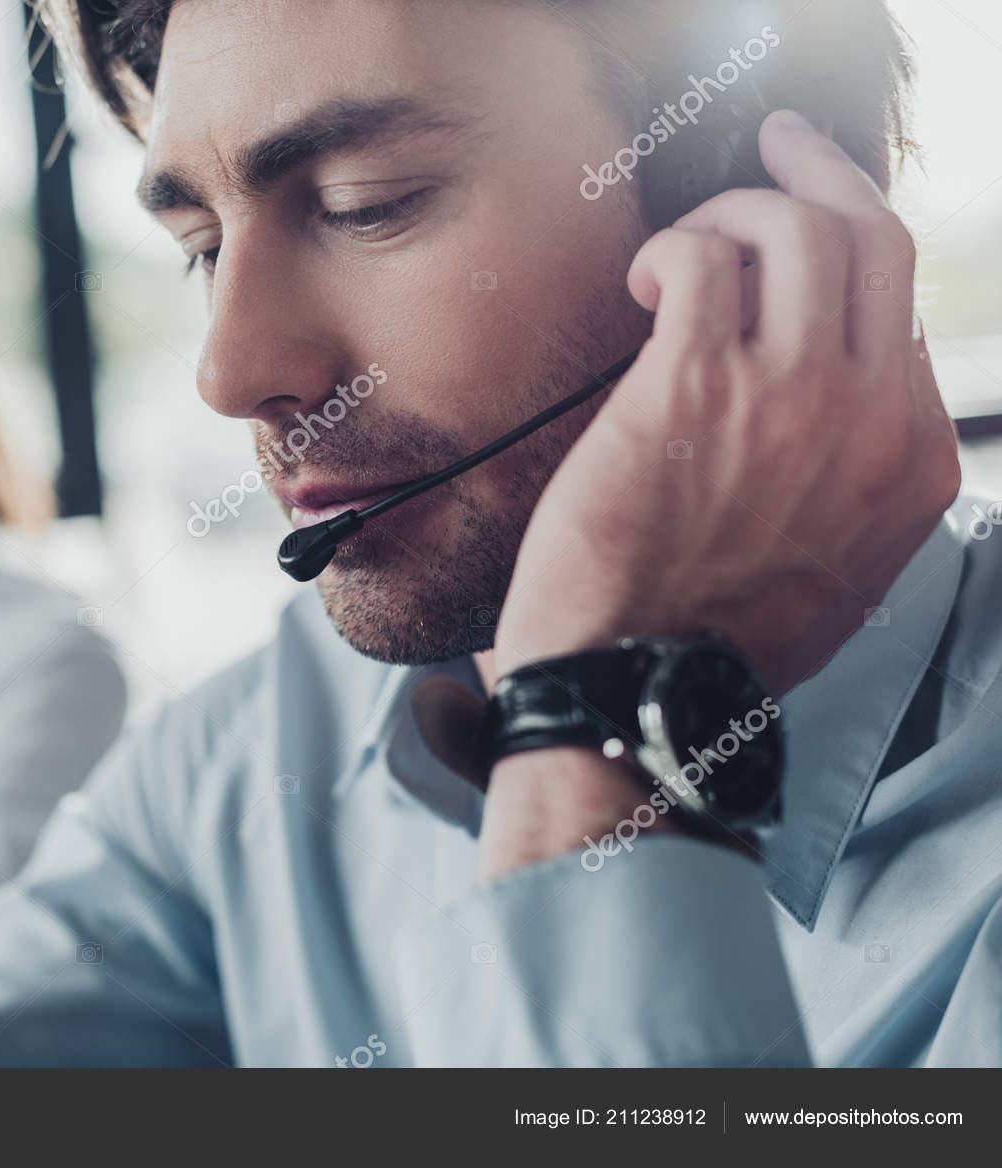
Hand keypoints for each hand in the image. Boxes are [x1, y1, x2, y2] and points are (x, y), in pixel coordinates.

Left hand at [496, 110, 958, 693]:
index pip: (904, 315)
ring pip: (795, 230)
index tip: (811, 238)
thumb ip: (851, 481)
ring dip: (734, 212)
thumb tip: (826, 402)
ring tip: (683, 249)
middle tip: (778, 149)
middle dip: (821, 176)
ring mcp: (787, 395)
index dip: (852, 260)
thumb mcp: (834, 573)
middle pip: (874, 242)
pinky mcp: (691, 383)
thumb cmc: (708, 643)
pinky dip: (671, 249)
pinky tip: (644, 283)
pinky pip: (699, 259)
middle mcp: (867, 419)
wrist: (637, 695)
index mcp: (910, 465)